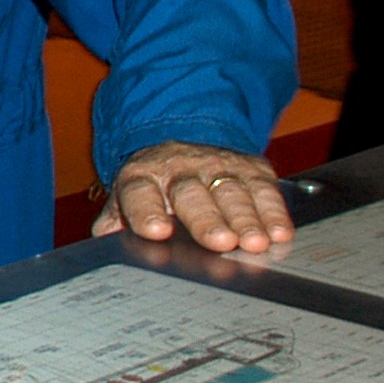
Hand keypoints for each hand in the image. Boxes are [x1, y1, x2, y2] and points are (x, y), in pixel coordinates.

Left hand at [94, 142, 292, 255]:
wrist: (186, 140)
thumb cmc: (155, 184)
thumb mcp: (129, 196)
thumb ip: (116, 220)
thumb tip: (103, 241)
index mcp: (141, 177)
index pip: (139, 194)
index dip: (146, 211)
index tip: (154, 231)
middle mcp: (179, 169)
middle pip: (191, 195)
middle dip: (207, 219)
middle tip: (220, 242)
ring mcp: (217, 166)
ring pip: (231, 192)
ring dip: (246, 219)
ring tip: (256, 242)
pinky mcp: (250, 168)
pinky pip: (264, 190)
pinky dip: (274, 212)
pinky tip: (280, 231)